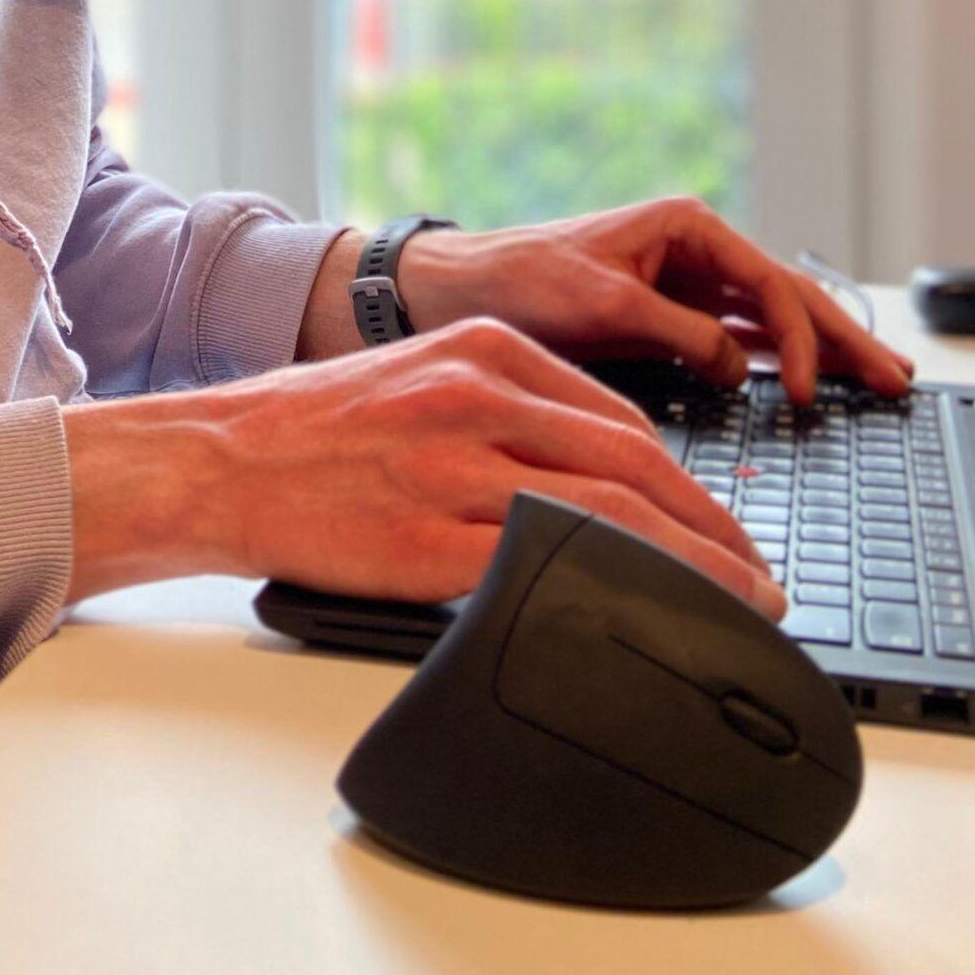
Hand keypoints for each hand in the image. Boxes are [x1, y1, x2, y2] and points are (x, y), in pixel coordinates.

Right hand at [62, 315, 786, 620]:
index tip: (724, 527)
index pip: (623, 421)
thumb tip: (605, 472)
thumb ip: (512, 410)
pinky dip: (603, 597)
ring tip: (727, 607)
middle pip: (634, 467)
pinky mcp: (425, 539)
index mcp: (487, 351)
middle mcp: (478, 397)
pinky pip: (538, 570)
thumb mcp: (423, 379)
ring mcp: (453, 468)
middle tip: (755, 577)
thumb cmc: (316, 426)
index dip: (690, 484)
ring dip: (684, 569)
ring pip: (603, 519)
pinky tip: (632, 622)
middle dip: (711, 531)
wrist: (218, 458)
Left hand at [398, 197, 915, 405]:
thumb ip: (678, 333)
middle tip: (897, 378)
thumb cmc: (522, 281)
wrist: (462, 292)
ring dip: (824, 351)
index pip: (770, 284)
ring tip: (878, 380)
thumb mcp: (602, 305)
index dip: (802, 339)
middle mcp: (695, 251)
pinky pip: (741, 342)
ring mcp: (687, 287)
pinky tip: (812, 384)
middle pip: (789, 297)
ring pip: (774, 321)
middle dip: (845, 338)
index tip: (811, 391)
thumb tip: (738, 367)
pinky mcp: (671, 321)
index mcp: (686, 227)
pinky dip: (780, 362)